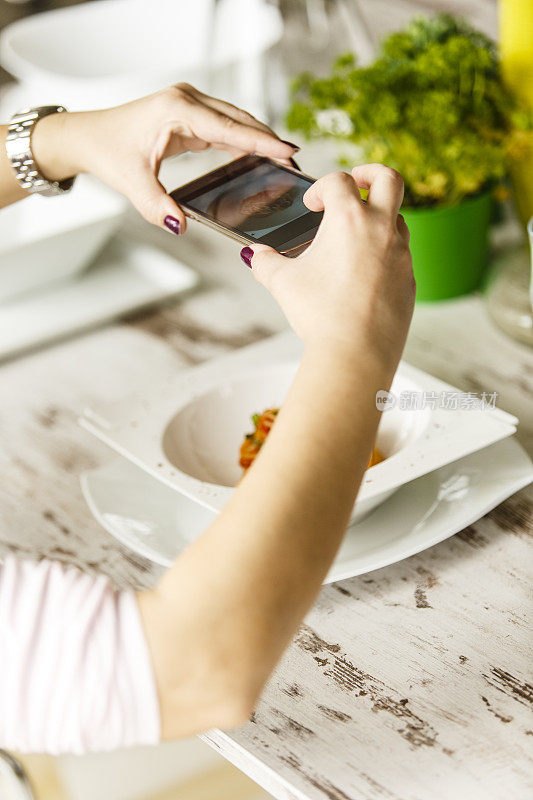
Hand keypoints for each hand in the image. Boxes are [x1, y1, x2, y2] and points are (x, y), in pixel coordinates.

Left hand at [30, 84, 297, 232]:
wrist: (90, 136)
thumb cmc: (109, 151)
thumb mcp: (131, 182)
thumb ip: (156, 205)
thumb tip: (179, 225)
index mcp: (176, 109)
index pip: (228, 127)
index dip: (260, 140)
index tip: (287, 151)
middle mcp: (187, 100)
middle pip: (238, 119)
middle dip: (268, 139)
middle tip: (294, 161)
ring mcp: (190, 105)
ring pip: (234, 120)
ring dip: (258, 139)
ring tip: (284, 160)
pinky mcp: (190, 115)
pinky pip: (224, 127)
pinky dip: (242, 140)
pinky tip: (258, 156)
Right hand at [243, 164, 414, 370]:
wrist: (355, 353)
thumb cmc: (319, 315)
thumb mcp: (282, 283)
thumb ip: (265, 263)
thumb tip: (255, 255)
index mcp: (349, 219)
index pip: (339, 180)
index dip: (321, 188)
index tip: (312, 207)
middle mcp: (381, 229)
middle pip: (389, 178)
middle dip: (369, 174)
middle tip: (355, 184)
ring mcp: (401, 254)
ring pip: (397, 218)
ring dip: (378, 217)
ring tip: (354, 238)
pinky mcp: (409, 280)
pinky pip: (400, 254)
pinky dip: (384, 252)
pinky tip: (363, 274)